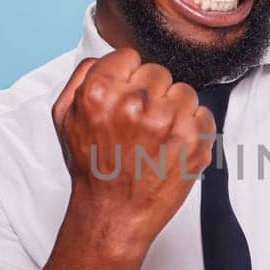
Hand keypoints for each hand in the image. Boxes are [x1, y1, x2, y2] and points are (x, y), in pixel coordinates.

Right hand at [52, 49, 217, 255]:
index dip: (127, 77)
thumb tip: (105, 56)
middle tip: (139, 123)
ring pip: (184, 91)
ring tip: (156, 136)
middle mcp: (135, 103)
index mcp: (100, 91)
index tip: (126, 97)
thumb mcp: (65, 118)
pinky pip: (203, 114)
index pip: (129, 55)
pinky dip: (193, 129)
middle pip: (158, 71)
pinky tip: (172, 146)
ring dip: (174, 110)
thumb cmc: (93, 168)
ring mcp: (169, 121)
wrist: (114, 214)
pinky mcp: (195, 139)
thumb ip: (82, 77)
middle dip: (151, 94)